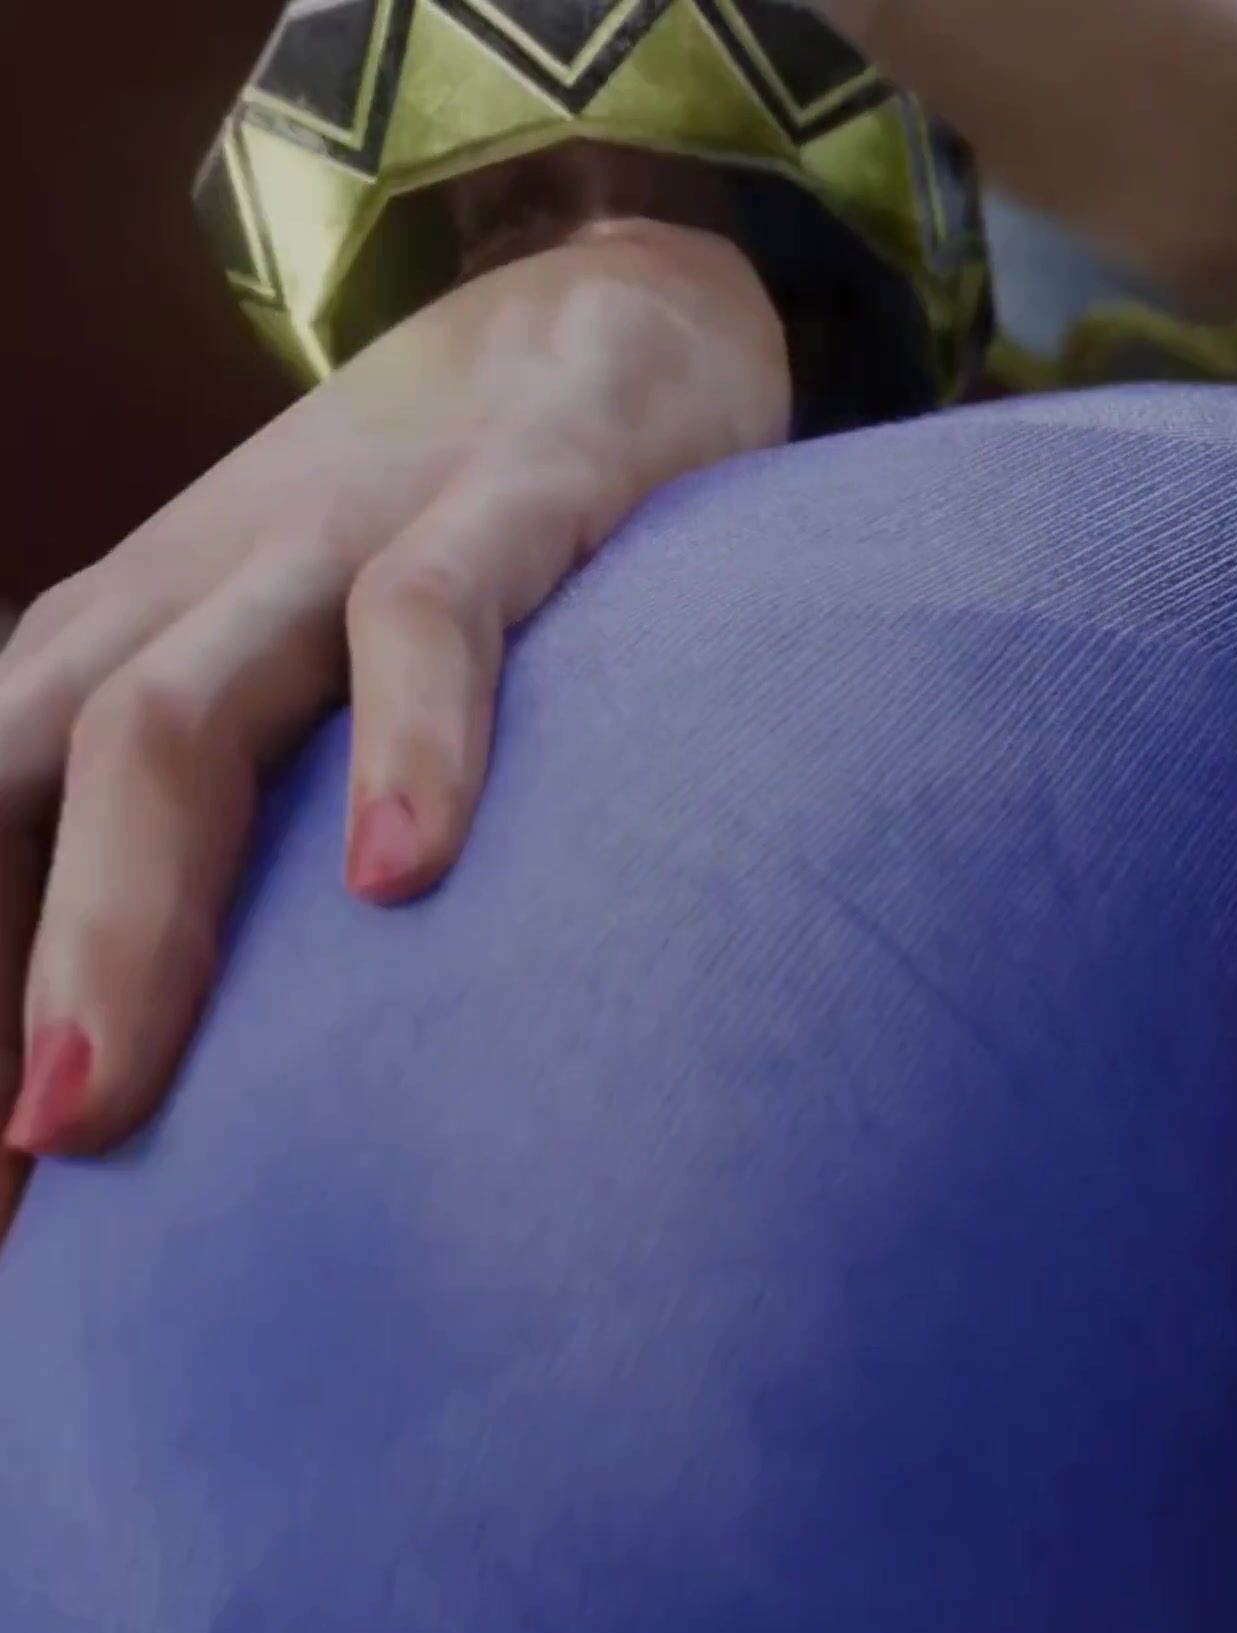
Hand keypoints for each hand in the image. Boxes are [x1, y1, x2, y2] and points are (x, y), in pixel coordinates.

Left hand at [0, 217, 787, 1217]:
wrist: (598, 289)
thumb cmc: (435, 549)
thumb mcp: (296, 680)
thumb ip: (233, 849)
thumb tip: (158, 1094)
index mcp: (118, 650)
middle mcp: (197, 595)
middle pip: (40, 783)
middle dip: (0, 972)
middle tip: (15, 1160)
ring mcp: (345, 539)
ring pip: (178, 719)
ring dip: (119, 915)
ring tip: (90, 1094)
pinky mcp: (520, 496)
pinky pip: (439, 618)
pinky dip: (410, 744)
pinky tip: (401, 879)